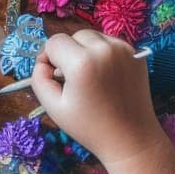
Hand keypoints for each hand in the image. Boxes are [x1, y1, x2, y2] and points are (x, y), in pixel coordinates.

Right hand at [31, 31, 163, 164]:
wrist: (130, 138)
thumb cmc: (89, 127)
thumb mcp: (53, 107)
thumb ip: (39, 79)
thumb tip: (42, 62)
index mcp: (82, 62)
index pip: (53, 42)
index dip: (48, 58)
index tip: (53, 76)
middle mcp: (104, 49)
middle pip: (73, 35)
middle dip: (67, 53)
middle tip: (72, 79)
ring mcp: (123, 49)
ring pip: (92, 37)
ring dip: (85, 50)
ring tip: (89, 76)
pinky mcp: (135, 53)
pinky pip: (109, 43)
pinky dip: (102, 53)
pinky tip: (105, 76)